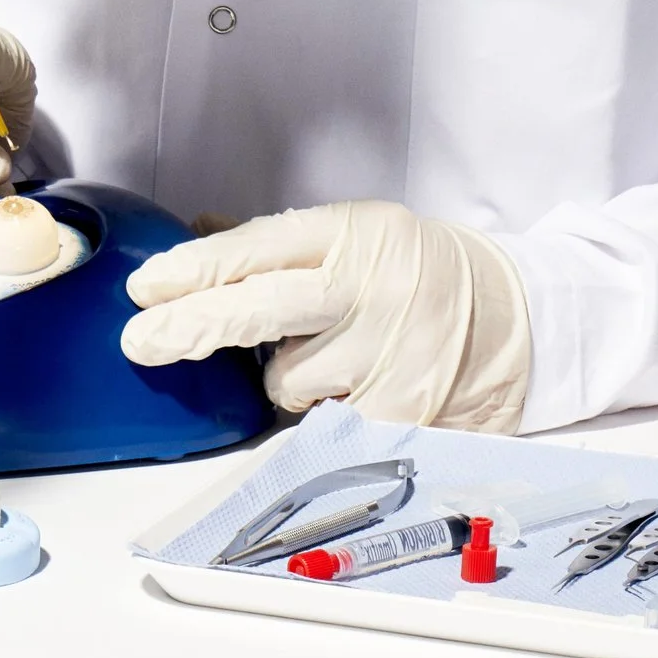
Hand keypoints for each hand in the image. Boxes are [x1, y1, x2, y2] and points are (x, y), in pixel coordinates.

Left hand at [120, 201, 533, 432]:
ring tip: (332, 359)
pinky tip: (352, 391)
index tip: (145, 288)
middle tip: (141, 342)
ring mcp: (388, 352)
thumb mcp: (357, 237)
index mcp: (356, 235)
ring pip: (284, 379)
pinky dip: (320, 414)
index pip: (259, 248)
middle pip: (260, 308)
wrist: (516, 322)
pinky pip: (320, 424)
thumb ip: (277, 244)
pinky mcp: (401, 411)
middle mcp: (372, 288)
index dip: (195, 270)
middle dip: (191, 326)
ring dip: (284, 378)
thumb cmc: (418, 276)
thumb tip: (196, 233)